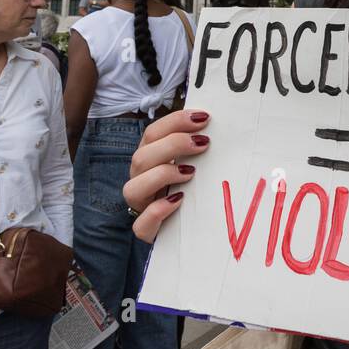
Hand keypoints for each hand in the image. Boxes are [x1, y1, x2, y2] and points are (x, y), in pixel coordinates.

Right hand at [123, 109, 210, 242]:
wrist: (189, 229)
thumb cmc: (194, 190)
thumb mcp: (195, 164)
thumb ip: (198, 148)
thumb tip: (216, 125)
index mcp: (150, 159)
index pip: (152, 133)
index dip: (175, 122)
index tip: (204, 118)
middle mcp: (141, 180)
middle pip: (141, 157)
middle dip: (172, 144)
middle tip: (203, 143)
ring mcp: (141, 206)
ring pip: (133, 189)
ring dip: (162, 175)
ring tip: (190, 172)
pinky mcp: (147, 230)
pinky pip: (141, 224)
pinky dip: (158, 211)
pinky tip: (179, 201)